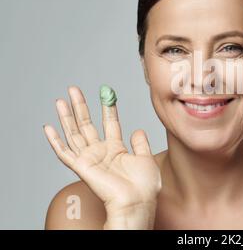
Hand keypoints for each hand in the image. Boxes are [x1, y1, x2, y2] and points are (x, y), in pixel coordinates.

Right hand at [43, 86, 161, 228]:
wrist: (137, 201)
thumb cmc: (144, 186)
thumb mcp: (146, 158)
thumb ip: (140, 143)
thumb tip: (138, 129)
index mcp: (116, 150)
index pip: (109, 123)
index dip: (107, 107)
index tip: (106, 92)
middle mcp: (101, 152)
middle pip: (87, 124)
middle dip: (80, 106)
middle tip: (74, 89)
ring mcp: (90, 159)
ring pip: (73, 133)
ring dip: (66, 117)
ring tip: (61, 100)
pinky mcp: (81, 166)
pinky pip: (64, 153)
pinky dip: (55, 141)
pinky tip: (48, 127)